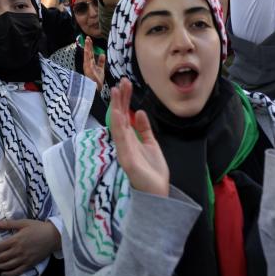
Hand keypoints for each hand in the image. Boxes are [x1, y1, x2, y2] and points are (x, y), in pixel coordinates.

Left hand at [0, 219, 60, 275]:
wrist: (53, 236)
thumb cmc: (38, 227)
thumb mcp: (23, 222)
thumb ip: (9, 224)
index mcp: (16, 240)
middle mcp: (18, 251)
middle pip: (1, 258)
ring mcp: (24, 259)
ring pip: (7, 266)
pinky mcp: (29, 264)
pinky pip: (17, 271)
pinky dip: (9, 274)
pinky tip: (3, 274)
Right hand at [82, 37, 106, 89]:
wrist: (96, 90)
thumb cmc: (97, 81)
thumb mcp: (101, 69)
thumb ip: (101, 62)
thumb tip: (102, 54)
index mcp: (90, 64)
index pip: (90, 53)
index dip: (90, 46)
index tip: (90, 40)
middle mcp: (87, 64)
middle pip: (88, 53)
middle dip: (88, 45)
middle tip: (87, 37)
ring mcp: (87, 67)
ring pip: (87, 55)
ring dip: (87, 47)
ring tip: (87, 41)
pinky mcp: (88, 70)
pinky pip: (88, 60)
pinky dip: (87, 54)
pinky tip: (88, 49)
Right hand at [109, 78, 168, 196]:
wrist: (158, 193)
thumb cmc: (153, 171)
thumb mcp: (151, 144)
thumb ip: (144, 129)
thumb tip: (138, 111)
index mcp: (130, 139)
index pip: (125, 116)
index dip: (125, 100)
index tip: (125, 85)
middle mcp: (125, 143)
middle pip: (119, 117)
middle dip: (120, 100)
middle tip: (121, 82)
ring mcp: (124, 151)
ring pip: (118, 126)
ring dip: (116, 108)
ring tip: (116, 92)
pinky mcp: (126, 160)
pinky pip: (121, 141)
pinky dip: (118, 127)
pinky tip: (118, 114)